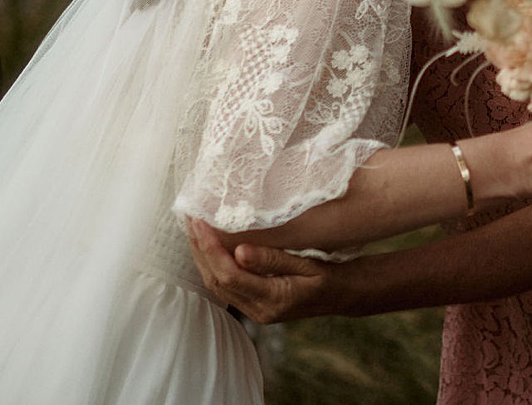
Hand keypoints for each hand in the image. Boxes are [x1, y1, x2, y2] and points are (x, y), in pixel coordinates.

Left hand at [186, 219, 330, 323]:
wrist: (341, 295)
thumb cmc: (328, 275)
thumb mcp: (306, 264)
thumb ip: (272, 259)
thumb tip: (238, 251)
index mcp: (273, 300)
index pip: (230, 275)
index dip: (211, 249)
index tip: (200, 223)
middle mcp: (259, 310)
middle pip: (217, 281)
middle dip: (200, 250)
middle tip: (189, 220)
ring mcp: (255, 311)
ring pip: (217, 286)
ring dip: (202, 257)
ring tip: (193, 229)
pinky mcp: (254, 306)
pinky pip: (225, 287)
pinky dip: (212, 265)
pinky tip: (207, 246)